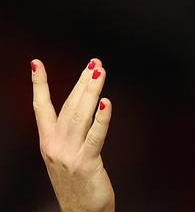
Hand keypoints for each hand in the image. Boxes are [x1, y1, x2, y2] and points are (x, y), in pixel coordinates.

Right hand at [31, 59, 114, 211]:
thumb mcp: (66, 155)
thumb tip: (85, 107)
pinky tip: (107, 102)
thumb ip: (72, 133)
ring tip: (100, 71)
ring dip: (91, 90)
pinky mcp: (86, 163)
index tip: (36, 63)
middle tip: (94, 62)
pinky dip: (102, 118)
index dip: (40, 85)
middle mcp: (54, 145)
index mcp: (48, 142)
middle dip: (81, 82)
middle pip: (69, 106)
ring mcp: (69, 154)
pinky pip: (95, 136)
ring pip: (81, 115)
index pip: (42, 107)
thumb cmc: (78, 183)